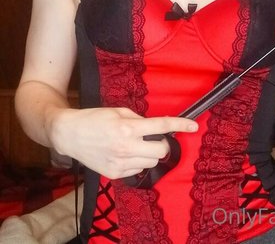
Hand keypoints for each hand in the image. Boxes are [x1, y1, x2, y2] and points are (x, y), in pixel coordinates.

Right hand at [49, 106, 197, 178]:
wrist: (70, 134)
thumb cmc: (95, 118)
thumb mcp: (119, 111)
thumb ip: (139, 119)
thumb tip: (154, 127)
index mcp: (128, 127)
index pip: (161, 126)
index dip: (180, 125)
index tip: (194, 126)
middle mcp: (126, 147)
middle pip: (160, 149)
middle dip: (161, 142)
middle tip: (152, 137)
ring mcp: (121, 163)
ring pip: (151, 162)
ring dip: (150, 153)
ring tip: (136, 145)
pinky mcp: (115, 174)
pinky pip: (137, 170)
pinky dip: (137, 162)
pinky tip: (126, 154)